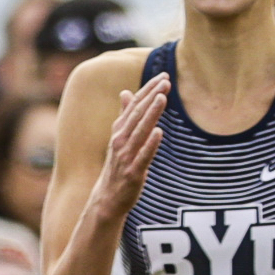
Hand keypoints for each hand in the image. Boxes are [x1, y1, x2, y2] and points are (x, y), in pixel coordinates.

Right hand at [92, 75, 168, 219]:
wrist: (108, 198)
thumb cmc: (118, 165)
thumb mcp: (120, 138)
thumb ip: (124, 115)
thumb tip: (126, 92)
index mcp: (119, 131)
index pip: (135, 105)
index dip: (148, 90)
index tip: (162, 76)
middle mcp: (120, 140)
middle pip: (138, 114)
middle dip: (152, 96)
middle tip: (166, 81)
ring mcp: (126, 156)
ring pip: (140, 131)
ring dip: (151, 113)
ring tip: (162, 98)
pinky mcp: (133, 172)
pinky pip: (143, 156)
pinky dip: (150, 144)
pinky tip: (159, 132)